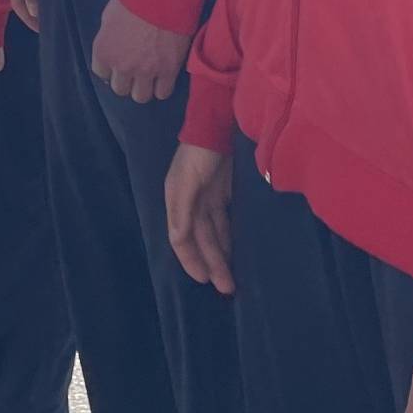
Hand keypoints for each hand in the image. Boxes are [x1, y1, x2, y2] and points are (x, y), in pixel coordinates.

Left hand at [90, 0, 190, 102]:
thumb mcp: (109, 16)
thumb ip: (109, 36)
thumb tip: (114, 45)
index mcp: (103, 51)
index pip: (101, 73)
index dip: (111, 68)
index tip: (119, 61)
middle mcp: (121, 66)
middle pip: (120, 89)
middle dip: (126, 79)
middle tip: (135, 68)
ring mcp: (145, 71)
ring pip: (141, 96)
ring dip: (144, 87)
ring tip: (150, 75)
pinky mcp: (168, 71)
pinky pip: (163, 92)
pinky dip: (162, 87)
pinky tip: (164, 76)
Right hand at [165, 141, 234, 293]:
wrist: (219, 124)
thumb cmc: (199, 152)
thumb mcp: (187, 180)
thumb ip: (182, 209)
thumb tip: (179, 239)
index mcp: (177, 201)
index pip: (181, 239)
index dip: (191, 260)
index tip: (205, 280)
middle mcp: (190, 203)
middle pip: (201, 240)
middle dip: (212, 264)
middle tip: (227, 288)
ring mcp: (207, 198)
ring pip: (213, 234)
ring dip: (221, 255)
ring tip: (231, 278)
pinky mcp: (222, 193)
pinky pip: (224, 222)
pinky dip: (228, 238)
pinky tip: (235, 251)